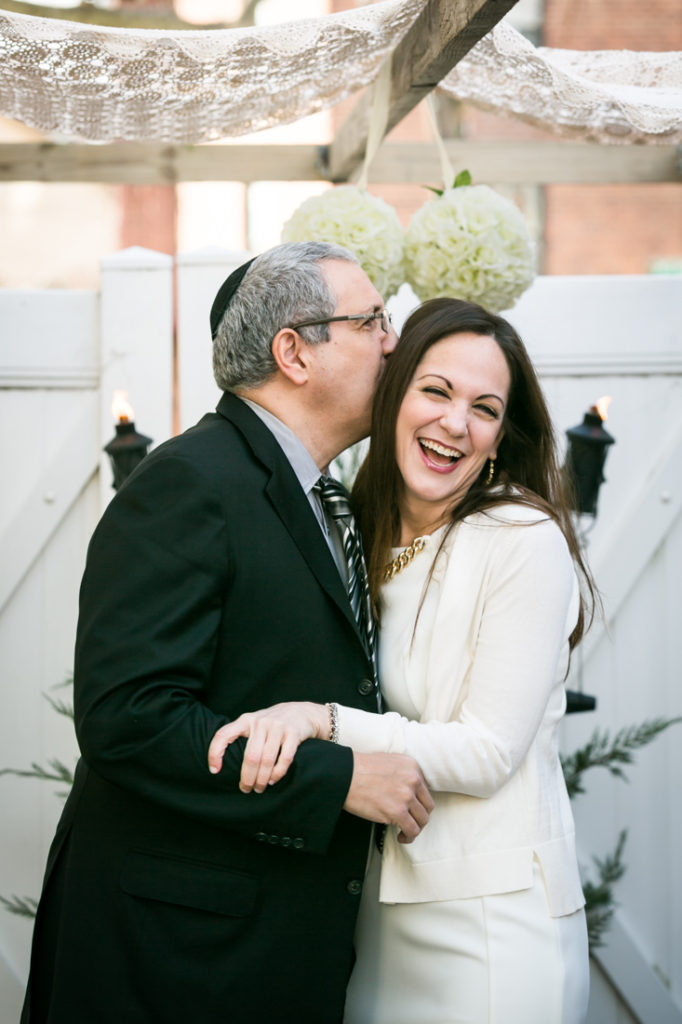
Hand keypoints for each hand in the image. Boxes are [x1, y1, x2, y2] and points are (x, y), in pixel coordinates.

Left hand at [207, 702, 328, 792]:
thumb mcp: (254, 723)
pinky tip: (273, 780)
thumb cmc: (272, 723)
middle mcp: (261, 722)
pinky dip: (278, 773)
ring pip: (267, 760)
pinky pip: (284, 758)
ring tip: (259, 788)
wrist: (302, 712)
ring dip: (262, 779)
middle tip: (246, 790)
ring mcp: (278, 726)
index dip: (215, 753)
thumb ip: (241, 735)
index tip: (214, 771)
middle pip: (250, 756)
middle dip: (247, 778)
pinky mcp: (293, 733)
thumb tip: (222, 764)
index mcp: (246, 720)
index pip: (224, 734)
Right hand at [344, 752, 433, 843]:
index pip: (425, 790)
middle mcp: (413, 780)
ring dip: (415, 828)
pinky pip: (412, 830)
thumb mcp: (388, 761)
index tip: (411, 809)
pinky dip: (408, 837)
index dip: (418, 802)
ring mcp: (406, 796)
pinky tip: (401, 837)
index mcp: (412, 766)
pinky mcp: (397, 812)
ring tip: (405, 832)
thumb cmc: (360, 769)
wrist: (344, 775)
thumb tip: (409, 789)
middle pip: (427, 806)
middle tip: (410, 821)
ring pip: (422, 820)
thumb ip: (403, 772)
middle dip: (419, 816)